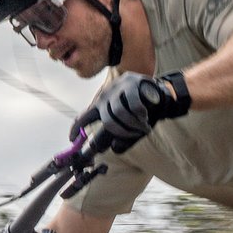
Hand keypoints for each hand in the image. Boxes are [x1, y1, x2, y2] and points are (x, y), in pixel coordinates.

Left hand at [70, 71, 190, 152]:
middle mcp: (107, 95)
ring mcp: (118, 88)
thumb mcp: (129, 123)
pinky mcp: (131, 83)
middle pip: (107, 120)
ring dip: (134, 125)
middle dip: (122, 132)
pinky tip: (145, 116)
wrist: (160, 93)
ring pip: (120, 114)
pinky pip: (133, 105)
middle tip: (135, 134)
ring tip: (144, 127)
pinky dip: (141, 115)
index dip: (77, 128)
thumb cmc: (142, 111)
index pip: (85, 116)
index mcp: (102, 104)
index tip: (71, 139)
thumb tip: (114, 149)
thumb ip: (121, 135)